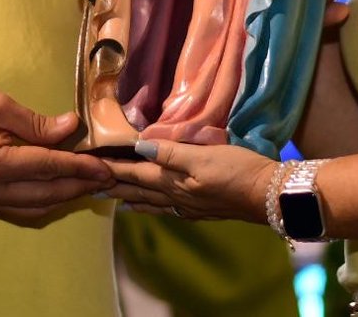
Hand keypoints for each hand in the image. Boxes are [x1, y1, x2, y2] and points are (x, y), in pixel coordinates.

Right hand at [0, 83, 112, 227]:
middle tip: (107, 176)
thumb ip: (36, 123)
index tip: (106, 167)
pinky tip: (60, 188)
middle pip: (47, 195)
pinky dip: (45, 201)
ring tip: (89, 183)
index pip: (49, 168)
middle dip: (79, 186)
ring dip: (65, 197)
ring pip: (36, 208)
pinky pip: (20, 209)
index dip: (81, 168)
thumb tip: (71, 130)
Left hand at [104, 138, 278, 222]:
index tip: (90, 161)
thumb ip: (171, 152)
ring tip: (112, 197)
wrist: (268, 195)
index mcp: (173, 180)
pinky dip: (152, 206)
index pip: (135, 171)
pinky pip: (167, 208)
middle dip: (114, 184)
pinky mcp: (200, 208)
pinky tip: (153, 206)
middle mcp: (175, 195)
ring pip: (151, 200)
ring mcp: (188, 205)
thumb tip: (139, 148)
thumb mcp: (204, 156)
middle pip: (138, 188)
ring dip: (130, 196)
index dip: (113, 165)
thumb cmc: (238, 170)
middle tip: (90, 183)